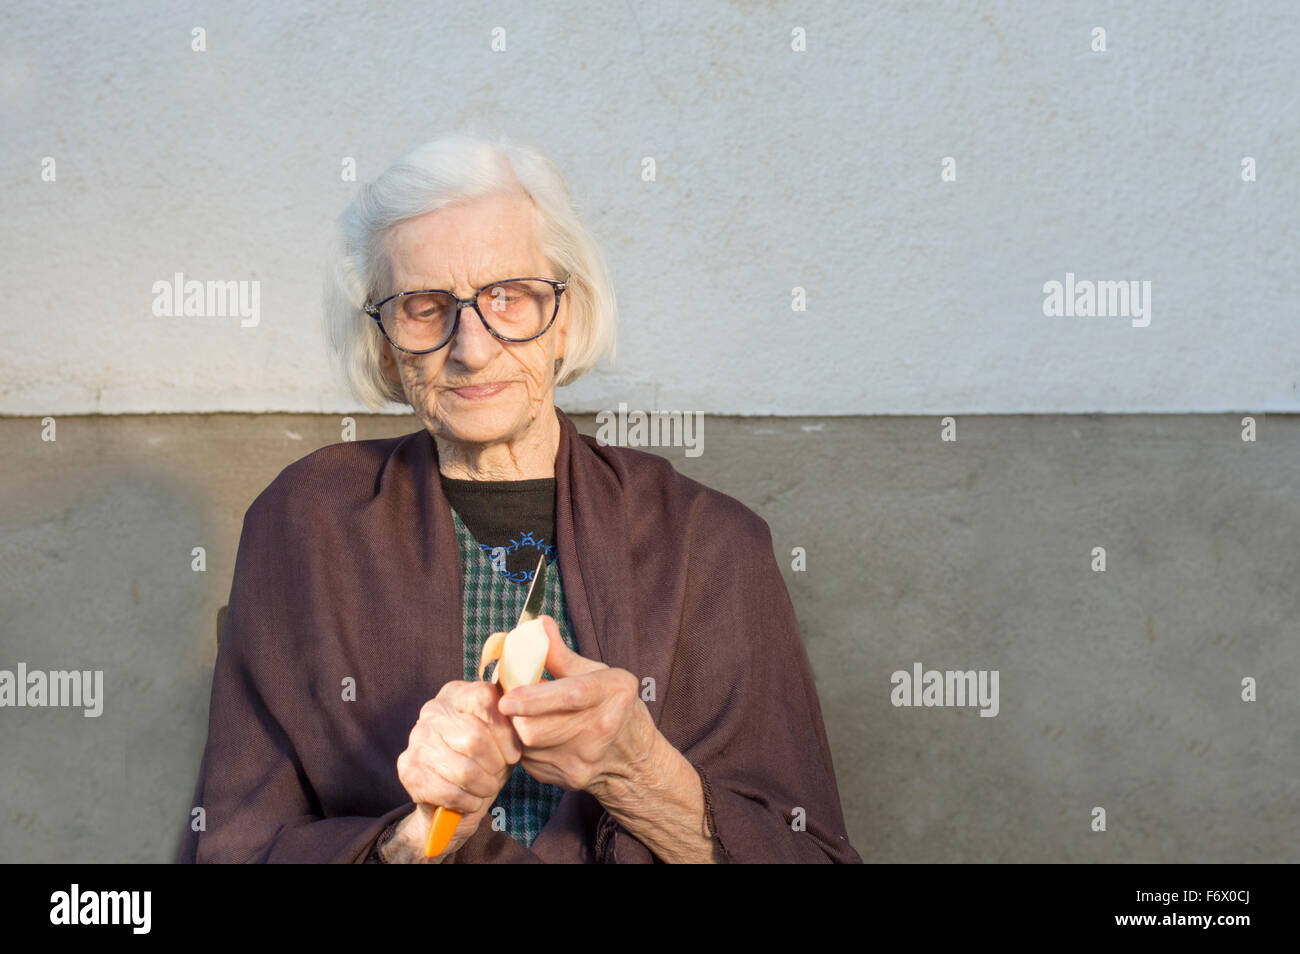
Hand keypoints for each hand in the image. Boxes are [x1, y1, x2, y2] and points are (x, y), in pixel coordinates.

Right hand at [391, 679, 521, 860]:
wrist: (452, 798)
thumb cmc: (485, 760)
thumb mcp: (503, 738)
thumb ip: (511, 723)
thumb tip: (520, 718)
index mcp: (458, 694)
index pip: (484, 698)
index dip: (505, 731)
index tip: (513, 753)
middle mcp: (433, 711)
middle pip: (475, 737)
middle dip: (496, 764)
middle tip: (499, 773)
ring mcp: (417, 739)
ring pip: (464, 769)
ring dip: (484, 786)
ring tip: (488, 787)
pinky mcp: (408, 770)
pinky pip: (450, 792)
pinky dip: (469, 802)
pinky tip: (472, 800)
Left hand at [497, 616, 658, 798]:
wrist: (634, 756)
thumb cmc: (612, 705)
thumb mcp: (596, 673)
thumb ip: (560, 653)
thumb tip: (538, 624)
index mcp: (613, 692)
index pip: (569, 696)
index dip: (533, 698)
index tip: (506, 699)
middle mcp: (602, 728)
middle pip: (536, 729)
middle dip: (515, 714)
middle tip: (511, 700)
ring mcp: (586, 760)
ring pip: (527, 747)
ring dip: (517, 729)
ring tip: (526, 716)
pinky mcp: (571, 779)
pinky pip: (531, 762)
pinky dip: (526, 747)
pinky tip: (540, 736)